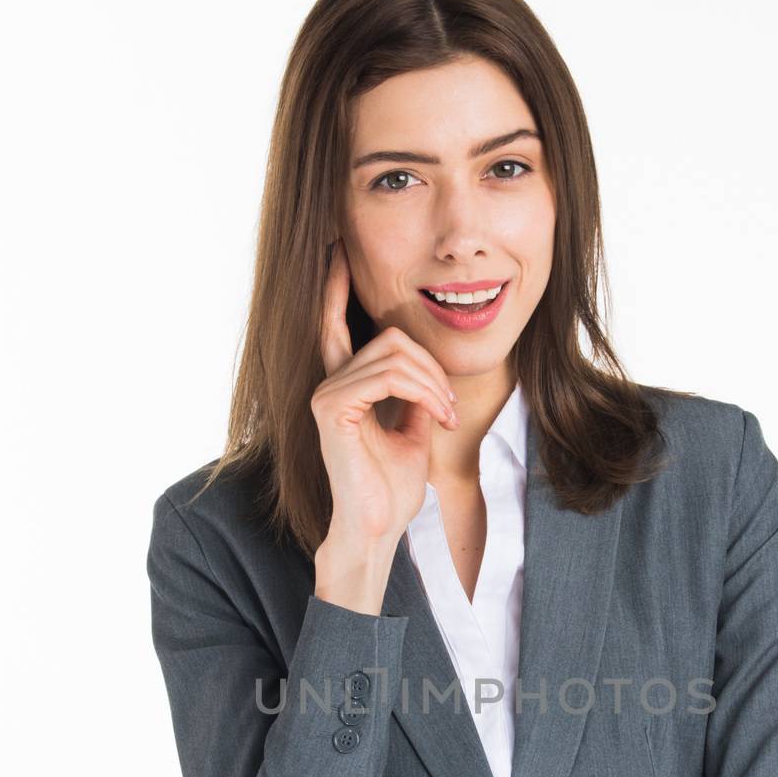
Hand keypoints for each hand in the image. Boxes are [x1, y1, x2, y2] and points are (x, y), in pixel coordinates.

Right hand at [312, 239, 460, 549]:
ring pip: (395, 355)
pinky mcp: (332, 408)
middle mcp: (330, 383)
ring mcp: (327, 393)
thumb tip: (429, 372)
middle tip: (450, 409)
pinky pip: (388, 376)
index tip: (338, 248)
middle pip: (392, 337)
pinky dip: (422, 393)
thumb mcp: (415, 431)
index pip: (335, 322)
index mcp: (345, 385)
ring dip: (434, 385)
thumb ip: (416, 395)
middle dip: (433, 368)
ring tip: (446, 418)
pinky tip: (436, 419)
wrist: (378, 528)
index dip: (336, 285)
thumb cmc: (392, 490)